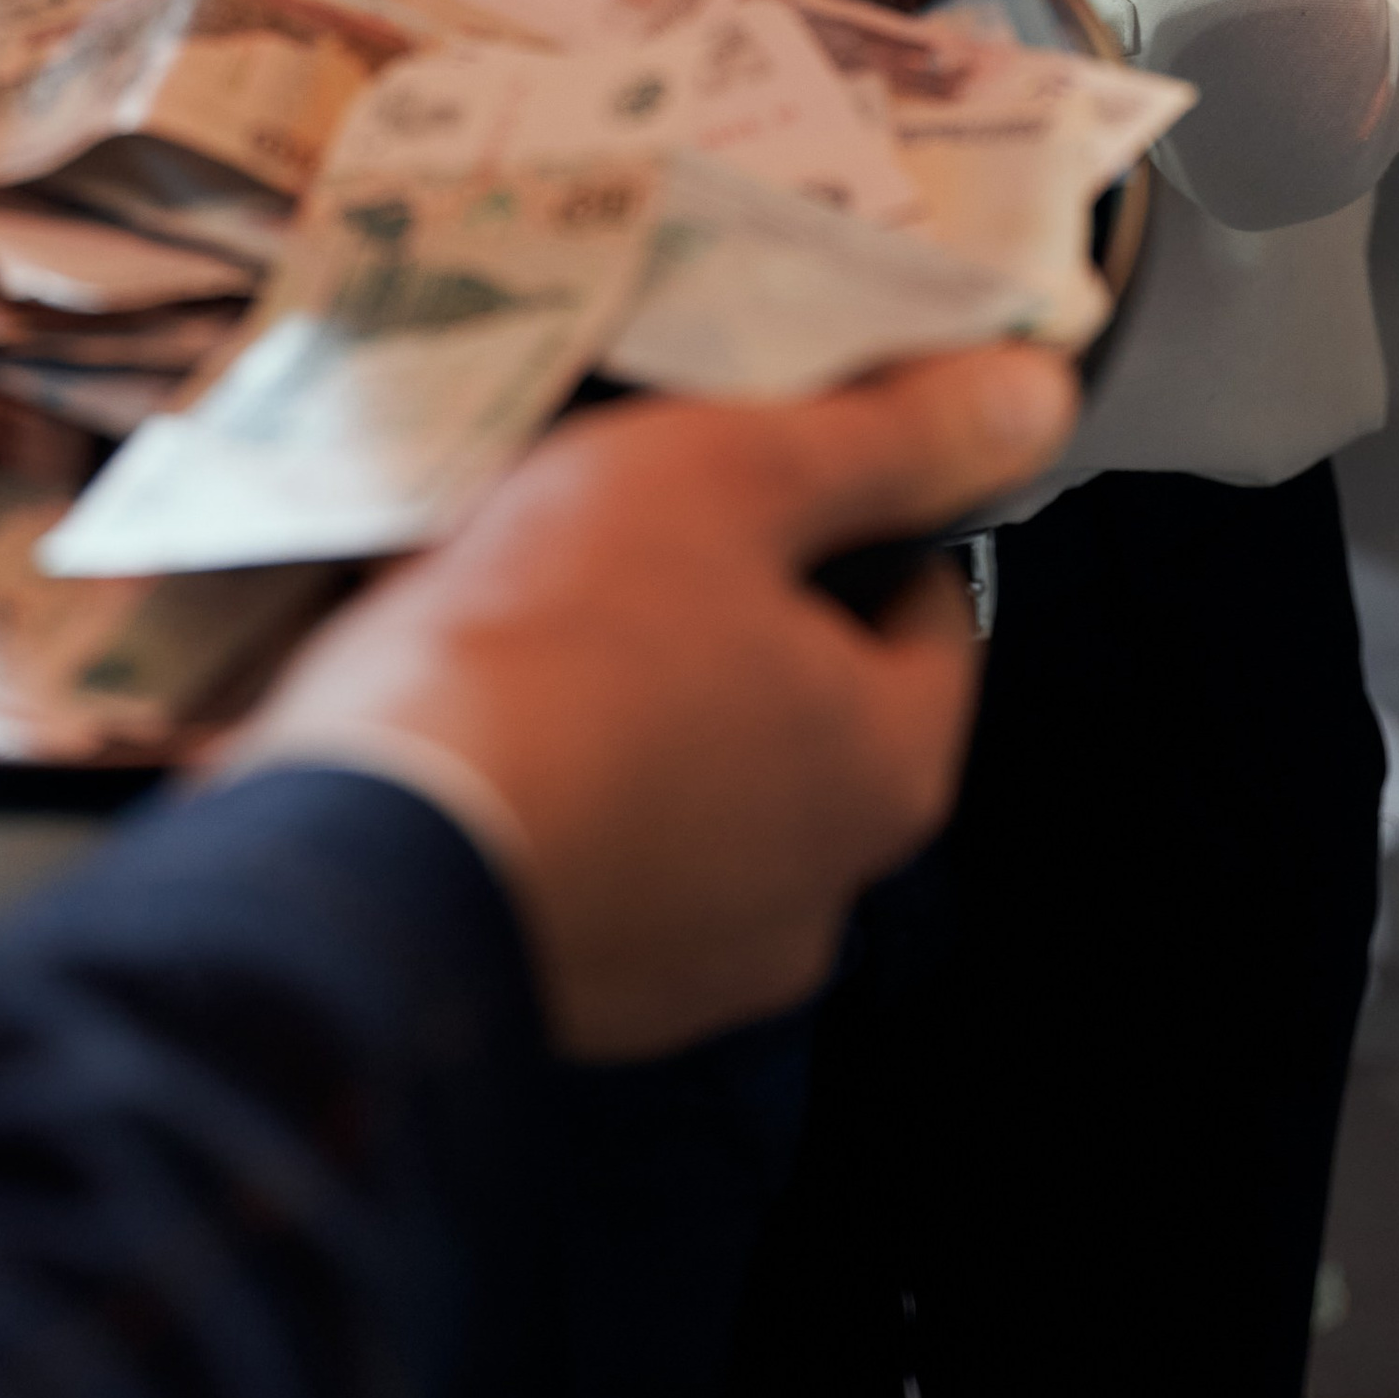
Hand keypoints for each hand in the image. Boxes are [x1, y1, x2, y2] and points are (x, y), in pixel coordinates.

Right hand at [227, 342, 1074, 1058]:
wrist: (360, 848)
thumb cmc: (558, 642)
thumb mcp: (730, 474)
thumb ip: (885, 438)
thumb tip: (1037, 398)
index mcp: (888, 768)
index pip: (929, 616)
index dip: (864, 517)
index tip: (775, 459)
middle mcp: (815, 896)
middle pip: (804, 706)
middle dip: (733, 612)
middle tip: (635, 517)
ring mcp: (687, 968)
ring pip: (690, 785)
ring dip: (637, 706)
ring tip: (531, 604)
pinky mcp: (566, 998)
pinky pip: (585, 853)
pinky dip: (553, 785)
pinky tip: (473, 708)